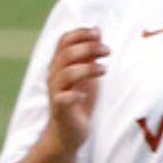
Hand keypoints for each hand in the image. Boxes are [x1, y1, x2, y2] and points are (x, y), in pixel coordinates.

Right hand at [46, 27, 107, 150]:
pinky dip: (75, 94)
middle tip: (108, 51)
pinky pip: (63, 98)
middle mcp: (54, 75)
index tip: (98, 34)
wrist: (68, 132)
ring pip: (65, 73)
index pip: (64, 41)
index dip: (80, 33)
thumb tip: (98, 30)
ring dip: (87, 68)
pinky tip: (85, 95)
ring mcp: (56, 92)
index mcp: (60, 64)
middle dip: (89, 47)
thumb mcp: (86, 73)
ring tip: (104, 70)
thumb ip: (89, 54)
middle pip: (66, 54)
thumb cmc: (78, 99)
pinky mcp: (60, 109)